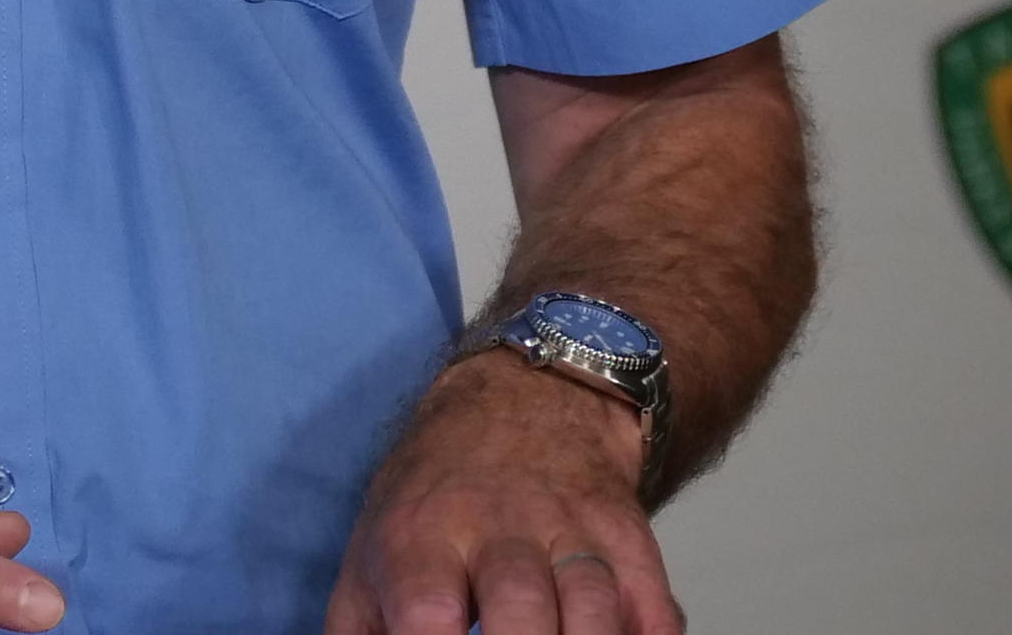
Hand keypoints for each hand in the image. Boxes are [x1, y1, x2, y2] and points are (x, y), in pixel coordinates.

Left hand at [323, 354, 681, 634]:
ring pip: (592, 602)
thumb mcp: (371, 552)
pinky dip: (649, 632)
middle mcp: (497, 528)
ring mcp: (568, 528)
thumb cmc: (435, 499)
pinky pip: (651, 597)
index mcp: (422, 538)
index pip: (424, 606)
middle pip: (519, 606)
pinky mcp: (624, 532)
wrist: (522, 399)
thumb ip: (361, 629)